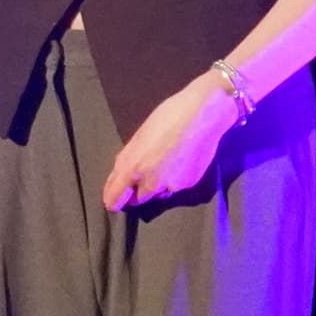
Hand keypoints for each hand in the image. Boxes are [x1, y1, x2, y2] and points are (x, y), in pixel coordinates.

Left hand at [102, 73, 243, 211]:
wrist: (203, 114)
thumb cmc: (167, 117)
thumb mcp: (139, 137)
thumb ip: (127, 159)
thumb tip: (119, 176)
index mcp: (133, 169)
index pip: (115, 198)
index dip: (112, 200)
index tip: (113, 200)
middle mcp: (150, 183)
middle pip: (138, 200)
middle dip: (137, 191)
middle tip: (143, 173)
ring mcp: (171, 186)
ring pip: (158, 194)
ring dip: (157, 186)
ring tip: (166, 163)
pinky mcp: (188, 184)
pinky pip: (175, 187)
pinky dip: (174, 179)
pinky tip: (181, 160)